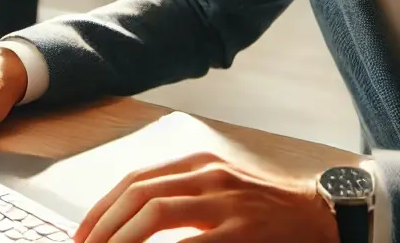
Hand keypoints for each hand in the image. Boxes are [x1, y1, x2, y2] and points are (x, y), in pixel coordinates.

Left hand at [74, 153, 337, 242]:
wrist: (318, 216)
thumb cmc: (265, 208)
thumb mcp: (221, 191)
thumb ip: (183, 199)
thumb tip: (132, 223)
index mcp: (200, 163)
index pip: (136, 180)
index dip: (101, 208)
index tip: (81, 236)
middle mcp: (209, 175)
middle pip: (138, 193)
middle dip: (101, 227)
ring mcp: (225, 201)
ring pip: (155, 211)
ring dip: (119, 239)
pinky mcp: (240, 231)